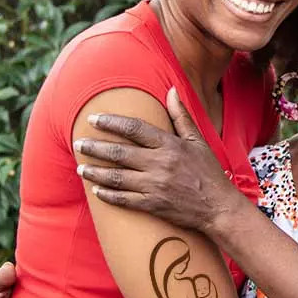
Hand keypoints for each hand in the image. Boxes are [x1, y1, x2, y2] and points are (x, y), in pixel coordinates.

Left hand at [75, 87, 241, 232]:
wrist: (219, 207)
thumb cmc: (208, 172)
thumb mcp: (198, 141)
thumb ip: (181, 116)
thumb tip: (171, 90)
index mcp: (170, 145)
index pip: (134, 129)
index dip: (111, 122)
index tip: (94, 119)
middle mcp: (160, 164)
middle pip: (119, 152)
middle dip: (95, 147)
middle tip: (79, 142)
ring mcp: (155, 186)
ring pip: (117, 177)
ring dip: (95, 171)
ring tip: (80, 167)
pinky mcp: (153, 205)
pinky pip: (123, 199)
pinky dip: (107, 195)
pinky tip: (96, 190)